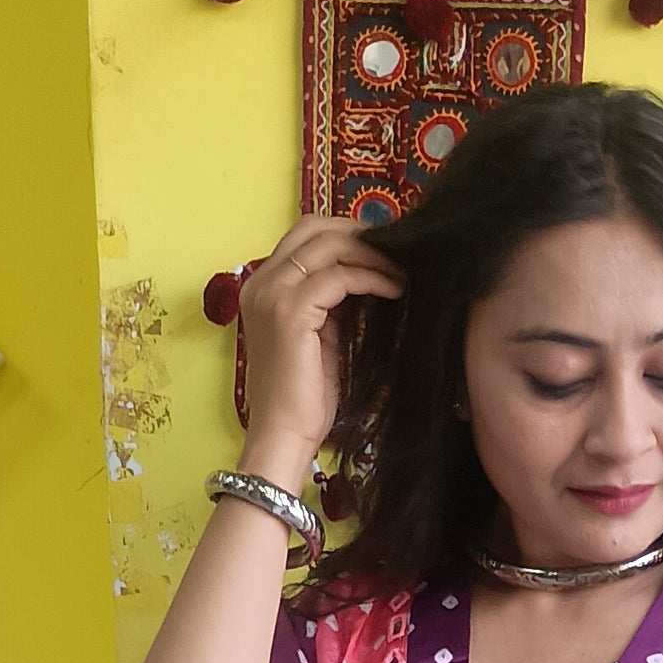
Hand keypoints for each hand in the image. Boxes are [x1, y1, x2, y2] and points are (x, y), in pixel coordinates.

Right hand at [235, 215, 401, 484]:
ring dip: (372, 253)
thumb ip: (331, 302)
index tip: (383, 247)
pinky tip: (395, 289)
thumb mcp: (320, 336)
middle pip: (314, 228)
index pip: (305, 235)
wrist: (283, 435)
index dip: (347, 233)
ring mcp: (273, 294)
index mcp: (262, 286)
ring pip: (329, 246)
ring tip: (402, 270)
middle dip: (360, 233)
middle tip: (397, 250)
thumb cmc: (303, 397)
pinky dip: (371, 277)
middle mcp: (260, 282)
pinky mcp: (291, 311)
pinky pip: (339, 277)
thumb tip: (366, 275)